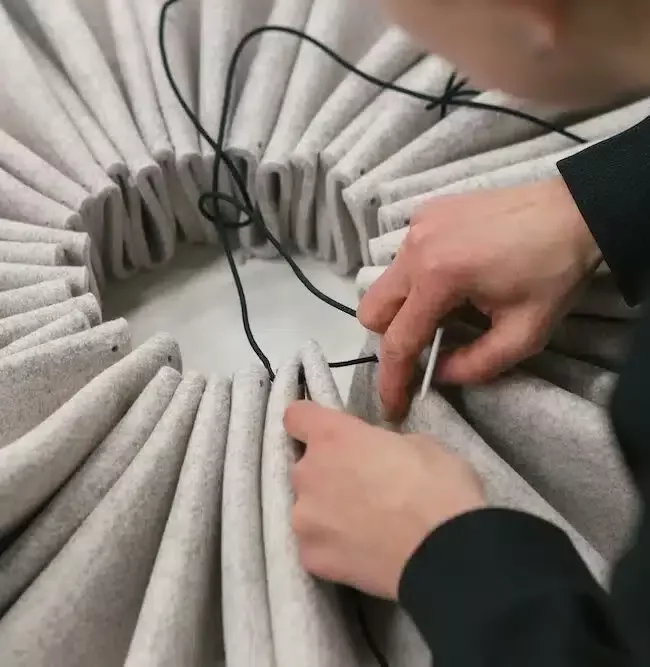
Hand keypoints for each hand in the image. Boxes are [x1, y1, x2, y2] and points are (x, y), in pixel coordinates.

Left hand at [283, 401, 485, 599]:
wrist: (447, 553)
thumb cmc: (440, 487)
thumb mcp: (418, 444)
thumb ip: (380, 443)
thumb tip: (376, 455)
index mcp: (333, 437)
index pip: (296, 416)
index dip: (310, 423)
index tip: (326, 434)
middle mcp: (307, 473)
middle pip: (305, 467)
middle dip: (327, 474)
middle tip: (362, 490)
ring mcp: (304, 519)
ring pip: (307, 508)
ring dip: (327, 512)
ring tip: (363, 529)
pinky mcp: (309, 557)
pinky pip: (315, 545)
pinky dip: (332, 547)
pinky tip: (362, 554)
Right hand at [358, 177, 601, 420]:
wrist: (575, 211)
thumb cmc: (554, 273)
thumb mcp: (524, 334)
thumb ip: (474, 365)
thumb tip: (436, 374)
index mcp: (437, 277)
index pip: (398, 341)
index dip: (392, 381)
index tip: (392, 408)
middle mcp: (414, 248)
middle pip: (372, 310)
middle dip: (392, 338)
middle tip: (428, 346)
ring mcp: (417, 225)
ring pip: (385, 283)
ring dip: (406, 307)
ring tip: (448, 308)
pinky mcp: (426, 212)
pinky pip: (404, 258)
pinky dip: (418, 277)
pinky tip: (454, 276)